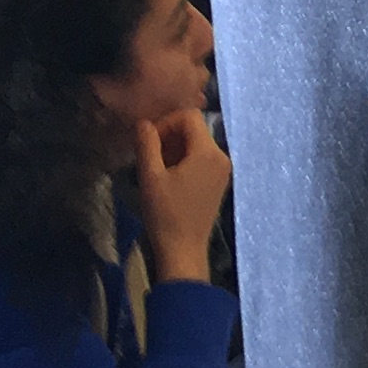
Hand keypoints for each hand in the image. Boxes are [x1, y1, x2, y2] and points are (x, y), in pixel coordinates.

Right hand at [135, 109, 232, 283]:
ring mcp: (223, 170)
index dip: (166, 123)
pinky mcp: (220, 182)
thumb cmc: (165, 214)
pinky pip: (203, 158)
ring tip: (157, 168)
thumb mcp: (150, 176)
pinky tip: (169, 178)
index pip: (189, 117)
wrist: (183, 250)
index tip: (149, 142)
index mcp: (208, 152)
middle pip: (195, 129)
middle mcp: (222, 156)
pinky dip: (185, 159)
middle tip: (150, 155)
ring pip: (198, 143)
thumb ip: (147, 144)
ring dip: (176, 148)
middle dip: (170, 136)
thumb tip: (143, 123)